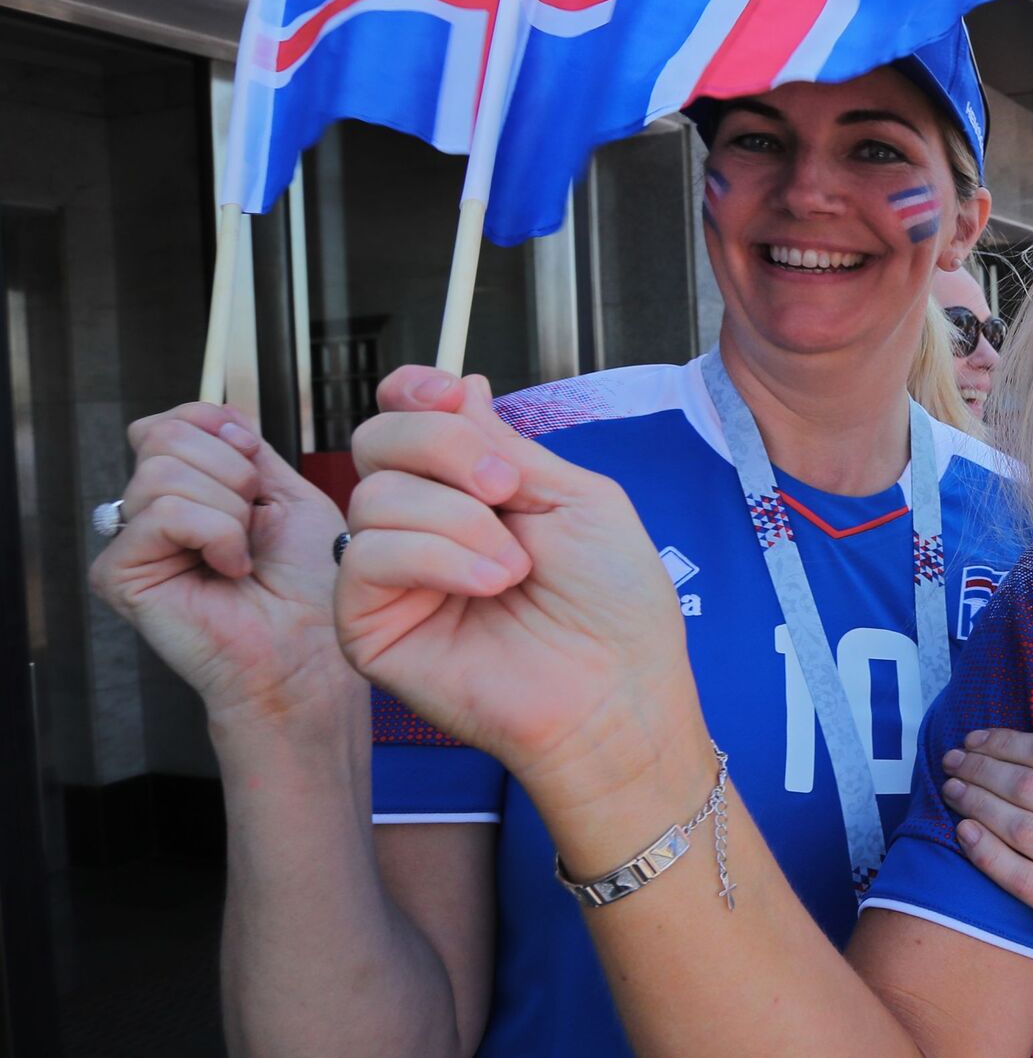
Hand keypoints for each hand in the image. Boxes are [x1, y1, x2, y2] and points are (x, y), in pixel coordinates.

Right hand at [86, 403, 350, 727]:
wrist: (312, 646)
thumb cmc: (310, 583)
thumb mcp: (289, 495)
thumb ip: (245, 450)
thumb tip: (213, 416)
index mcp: (189, 491)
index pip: (175, 420)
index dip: (222, 428)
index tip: (257, 466)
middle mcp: (151, 514)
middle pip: (166, 436)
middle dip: (233, 472)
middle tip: (255, 524)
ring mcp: (131, 543)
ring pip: (163, 473)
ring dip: (229, 508)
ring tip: (244, 551)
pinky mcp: (119, 574)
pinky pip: (164, 514)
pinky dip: (215, 533)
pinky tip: (230, 567)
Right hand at [334, 367, 699, 807]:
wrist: (617, 692)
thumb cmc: (615, 607)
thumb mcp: (577, 497)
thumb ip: (507, 445)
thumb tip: (460, 387)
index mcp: (473, 489)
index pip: (408, 417)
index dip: (415, 393)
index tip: (447, 393)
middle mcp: (426, 524)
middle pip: (378, 440)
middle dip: (442, 446)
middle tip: (505, 489)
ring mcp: (395, 576)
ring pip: (375, 495)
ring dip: (458, 520)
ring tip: (515, 568)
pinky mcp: (370, 626)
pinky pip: (366, 556)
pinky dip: (434, 557)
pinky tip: (488, 585)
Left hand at [938, 710, 1032, 974]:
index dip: (1005, 742)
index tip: (973, 739)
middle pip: (1030, 789)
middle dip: (981, 770)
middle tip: (952, 762)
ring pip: (1021, 829)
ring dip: (976, 804)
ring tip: (951, 790)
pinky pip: (1021, 878)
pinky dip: (986, 853)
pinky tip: (964, 832)